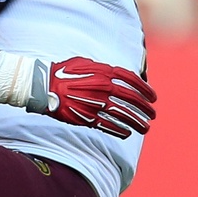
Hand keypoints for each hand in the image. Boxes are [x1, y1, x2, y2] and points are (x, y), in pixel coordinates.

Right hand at [40, 56, 155, 138]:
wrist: (44, 86)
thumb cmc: (63, 72)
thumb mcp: (86, 63)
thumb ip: (103, 69)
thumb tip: (117, 74)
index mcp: (105, 72)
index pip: (133, 81)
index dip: (146, 90)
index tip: (153, 97)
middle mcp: (104, 88)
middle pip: (132, 99)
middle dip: (145, 108)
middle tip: (152, 114)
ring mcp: (97, 103)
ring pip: (124, 115)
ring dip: (138, 123)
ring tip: (146, 128)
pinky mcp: (88, 117)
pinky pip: (110, 126)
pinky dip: (121, 131)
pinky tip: (127, 133)